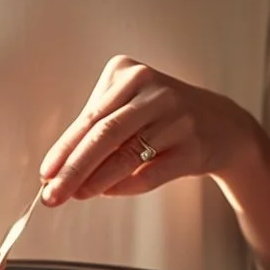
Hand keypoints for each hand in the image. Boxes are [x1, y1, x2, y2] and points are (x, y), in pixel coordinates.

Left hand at [39, 55, 254, 204]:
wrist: (223, 125)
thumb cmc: (164, 116)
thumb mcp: (131, 105)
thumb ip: (99, 128)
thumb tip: (60, 169)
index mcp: (131, 74)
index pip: (90, 117)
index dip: (64, 148)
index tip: (45, 172)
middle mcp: (155, 92)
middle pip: (104, 134)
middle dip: (73, 168)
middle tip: (52, 193)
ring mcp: (177, 118)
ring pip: (127, 154)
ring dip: (95, 180)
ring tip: (75, 195)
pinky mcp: (193, 147)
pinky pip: (151, 173)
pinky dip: (125, 186)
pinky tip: (106, 193)